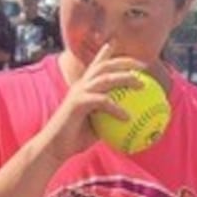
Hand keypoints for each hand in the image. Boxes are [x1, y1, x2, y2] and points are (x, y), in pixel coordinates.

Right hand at [34, 43, 145, 161]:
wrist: (53, 148)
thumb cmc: (75, 139)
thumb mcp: (98, 126)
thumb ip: (111, 118)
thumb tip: (134, 121)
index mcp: (85, 87)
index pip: (97, 65)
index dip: (109, 52)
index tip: (125, 48)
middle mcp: (81, 85)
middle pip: (105, 65)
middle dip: (124, 61)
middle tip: (143, 66)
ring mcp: (79, 93)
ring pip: (105, 78)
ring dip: (125, 78)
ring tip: (142, 84)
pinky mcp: (77, 103)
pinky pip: (102, 102)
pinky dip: (116, 108)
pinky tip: (128, 117)